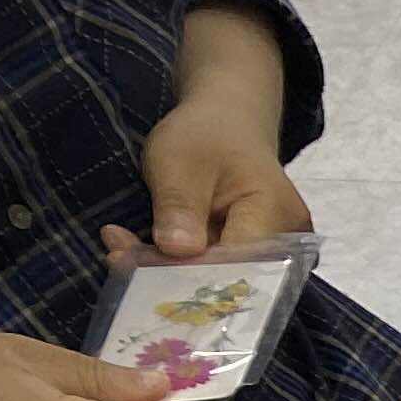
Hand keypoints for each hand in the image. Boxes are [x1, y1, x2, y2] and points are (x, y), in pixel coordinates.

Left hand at [114, 2, 305, 257]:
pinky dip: (173, 264)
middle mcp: (284, 243)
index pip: (237, 262)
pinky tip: (137, 249)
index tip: (136, 267)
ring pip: (215, 276)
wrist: (228, 124)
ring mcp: (270, 254)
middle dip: (171, 274)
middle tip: (116, 257)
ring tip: (119, 249)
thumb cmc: (205, 134)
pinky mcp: (248, 258)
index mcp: (273, 213)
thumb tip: (177, 252)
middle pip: (228, 275)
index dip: (190, 273)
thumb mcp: (178, 160)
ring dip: (165, 269)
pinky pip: (210, 269)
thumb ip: (179, 206)